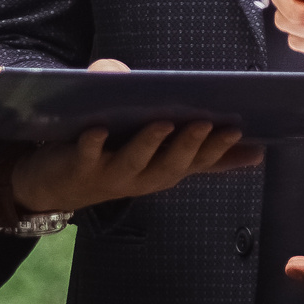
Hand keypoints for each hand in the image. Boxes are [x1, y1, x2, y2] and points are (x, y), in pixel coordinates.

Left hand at [8, 61, 260, 211]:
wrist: (55, 185)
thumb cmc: (113, 155)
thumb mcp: (151, 146)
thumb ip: (181, 130)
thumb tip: (216, 118)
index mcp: (162, 168)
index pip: (198, 163)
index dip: (223, 152)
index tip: (248, 135)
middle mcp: (142, 176)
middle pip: (172, 165)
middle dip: (192, 146)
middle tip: (211, 124)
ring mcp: (111, 174)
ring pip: (135, 162)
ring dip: (150, 144)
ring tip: (164, 122)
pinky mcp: (79, 167)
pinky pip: (87, 155)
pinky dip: (93, 144)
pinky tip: (97, 129)